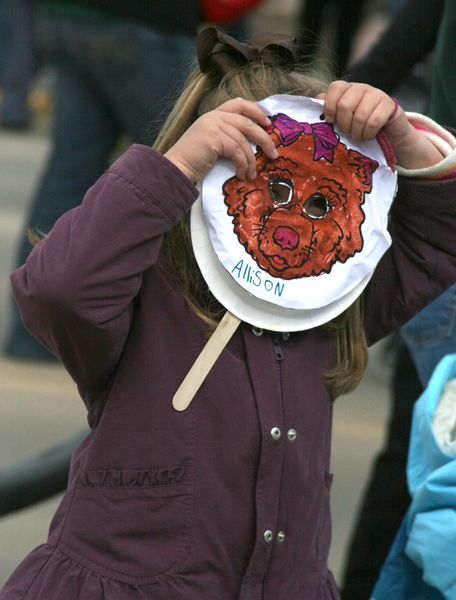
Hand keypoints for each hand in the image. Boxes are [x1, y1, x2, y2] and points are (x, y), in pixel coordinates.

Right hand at [164, 98, 277, 183]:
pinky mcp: (213, 139)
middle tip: (273, 153)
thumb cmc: (194, 159)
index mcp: (214, 114)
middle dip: (264, 138)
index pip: (239, 103)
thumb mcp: (213, 142)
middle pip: (247, 122)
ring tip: (252, 174)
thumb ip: (228, 136)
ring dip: (251, 160)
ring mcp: (213, 126)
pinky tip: (241, 174)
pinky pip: (236, 151)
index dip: (256, 111)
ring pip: (243, 140)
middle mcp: (214, 116)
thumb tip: (253, 143)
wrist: (176, 168)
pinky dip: (242, 164)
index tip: (268, 123)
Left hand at [318, 81, 443, 168]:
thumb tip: (318, 99)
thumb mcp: (342, 118)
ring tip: (358, 137)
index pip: (335, 88)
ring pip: (360, 116)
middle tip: (347, 132)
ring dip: (356, 133)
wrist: (387, 131)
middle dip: (344, 125)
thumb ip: (329, 108)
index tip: (330, 121)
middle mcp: (361, 88)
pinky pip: (374, 122)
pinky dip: (368, 134)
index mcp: (347, 89)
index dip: (330, 106)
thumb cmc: (359, 125)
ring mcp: (376, 94)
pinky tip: (369, 136)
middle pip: (345, 105)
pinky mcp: (389, 105)